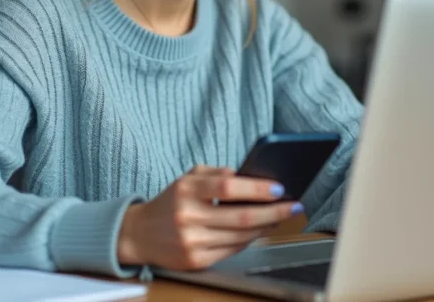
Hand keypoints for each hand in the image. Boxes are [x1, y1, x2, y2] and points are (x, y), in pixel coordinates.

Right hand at [117, 165, 301, 270]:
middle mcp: (187, 216)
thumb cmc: (170, 201)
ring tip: (280, 217)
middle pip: (241, 217)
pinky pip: (232, 251)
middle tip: (293, 206)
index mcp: (186, 189)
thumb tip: (248, 177)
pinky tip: (259, 231)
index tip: (279, 189)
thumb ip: (216, 173)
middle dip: (273, 212)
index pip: (228, 187)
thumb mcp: (187, 178)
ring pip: (240, 237)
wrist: (139, 234)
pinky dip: (249, 240)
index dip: (257, 189)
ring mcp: (191, 241)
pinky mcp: (195, 261)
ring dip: (266, 227)